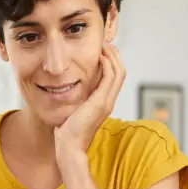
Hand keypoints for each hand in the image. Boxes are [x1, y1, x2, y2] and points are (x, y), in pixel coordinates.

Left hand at [54, 41, 125, 159]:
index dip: (111, 61)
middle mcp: (108, 101)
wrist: (69, 146)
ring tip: (104, 45)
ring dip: (112, 56)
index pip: (114, 77)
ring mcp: (107, 102)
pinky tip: (99, 56)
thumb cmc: (67, 131)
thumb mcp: (74, 109)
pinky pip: (110, 77)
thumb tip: (69, 87)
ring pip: (118, 72)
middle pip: (120, 71)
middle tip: (105, 42)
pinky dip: (107, 64)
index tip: (102, 49)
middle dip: (114, 55)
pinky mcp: (101, 102)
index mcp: (103, 102)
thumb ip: (76, 98)